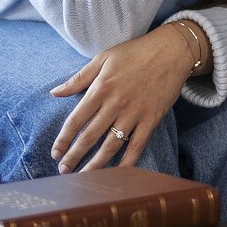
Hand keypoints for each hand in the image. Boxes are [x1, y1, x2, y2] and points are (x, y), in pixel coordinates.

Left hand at [48, 23, 193, 171]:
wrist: (172, 51)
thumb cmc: (135, 52)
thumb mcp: (103, 58)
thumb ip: (79, 78)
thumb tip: (54, 92)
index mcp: (101, 88)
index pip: (76, 120)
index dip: (63, 139)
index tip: (55, 153)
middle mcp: (115, 104)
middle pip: (90, 137)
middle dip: (74, 156)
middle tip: (64, 170)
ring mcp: (135, 113)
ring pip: (111, 145)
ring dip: (95, 164)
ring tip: (83, 176)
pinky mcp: (151, 119)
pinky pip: (137, 145)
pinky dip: (127, 162)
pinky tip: (117, 173)